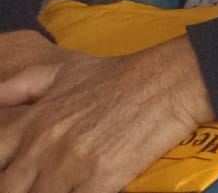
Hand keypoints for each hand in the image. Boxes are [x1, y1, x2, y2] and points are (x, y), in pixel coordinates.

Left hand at [0, 36, 211, 192]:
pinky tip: (85, 191)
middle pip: (7, 189)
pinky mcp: (99, 180)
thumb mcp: (64, 71)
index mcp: (32, 122)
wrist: (168, 82)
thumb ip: (20, 86)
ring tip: (63, 186)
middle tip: (41, 182)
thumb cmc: (118, 77)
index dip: (1, 171)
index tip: (14, 173)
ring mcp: (69, 166)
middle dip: (19, 189)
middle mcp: (43, 146)